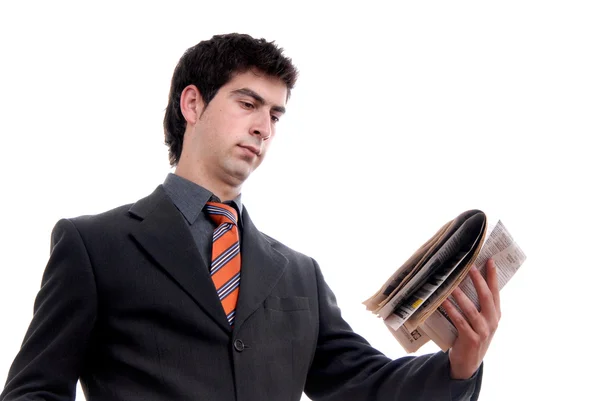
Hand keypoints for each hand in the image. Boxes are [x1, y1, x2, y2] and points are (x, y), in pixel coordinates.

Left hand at [443, 259, 500, 379]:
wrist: (467, 363)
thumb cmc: (471, 336)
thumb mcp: (479, 321)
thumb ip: (477, 305)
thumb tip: (464, 280)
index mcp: (495, 315)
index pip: (495, 292)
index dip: (492, 276)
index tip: (489, 260)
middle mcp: (492, 321)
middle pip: (486, 297)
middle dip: (478, 280)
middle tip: (470, 266)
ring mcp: (483, 331)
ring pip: (471, 309)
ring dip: (460, 295)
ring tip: (451, 283)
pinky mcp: (471, 339)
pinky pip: (460, 321)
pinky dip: (452, 310)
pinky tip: (443, 301)